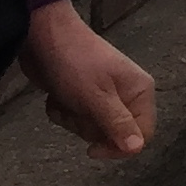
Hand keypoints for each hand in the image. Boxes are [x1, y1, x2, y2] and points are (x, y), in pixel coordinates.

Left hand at [19, 0, 153, 158]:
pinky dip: (62, 111)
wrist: (43, 37)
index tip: (92, 149)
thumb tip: (137, 149)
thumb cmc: (74, 64)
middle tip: (77, 108)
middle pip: (113, 134)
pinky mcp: (83, 95)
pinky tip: (57, 96)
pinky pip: (76, 118)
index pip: (141, 135)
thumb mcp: (97, 96)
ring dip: (72, 119)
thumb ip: (118, 123)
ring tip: (65, 98)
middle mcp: (127, 94)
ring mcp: (104, 94)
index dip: (118, 146)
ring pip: (91, 128)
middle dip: (88, 127)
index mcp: (140, 91)